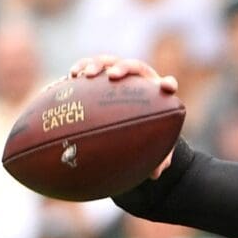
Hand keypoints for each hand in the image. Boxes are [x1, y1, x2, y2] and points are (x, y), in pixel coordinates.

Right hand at [69, 55, 177, 177]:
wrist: (131, 118)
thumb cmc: (145, 132)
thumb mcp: (153, 147)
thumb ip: (158, 159)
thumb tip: (155, 175)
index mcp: (156, 92)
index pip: (166, 84)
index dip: (168, 84)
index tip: (167, 88)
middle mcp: (138, 79)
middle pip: (133, 67)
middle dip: (123, 69)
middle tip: (113, 77)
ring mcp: (118, 74)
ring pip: (108, 62)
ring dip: (96, 65)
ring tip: (84, 74)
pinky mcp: (100, 74)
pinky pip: (88, 67)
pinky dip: (80, 69)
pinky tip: (70, 78)